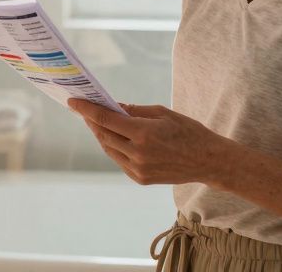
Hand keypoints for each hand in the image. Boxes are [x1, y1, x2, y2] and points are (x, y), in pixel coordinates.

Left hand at [67, 98, 231, 186]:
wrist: (208, 161)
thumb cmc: (188, 131)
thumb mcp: (162, 113)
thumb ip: (134, 111)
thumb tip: (113, 106)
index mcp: (143, 134)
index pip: (106, 119)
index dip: (87, 110)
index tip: (73, 101)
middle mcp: (137, 154)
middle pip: (104, 135)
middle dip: (92, 121)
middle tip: (85, 109)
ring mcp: (138, 169)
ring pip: (109, 149)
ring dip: (101, 134)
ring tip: (97, 121)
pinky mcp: (140, 178)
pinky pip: (119, 160)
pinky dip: (113, 147)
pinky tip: (113, 137)